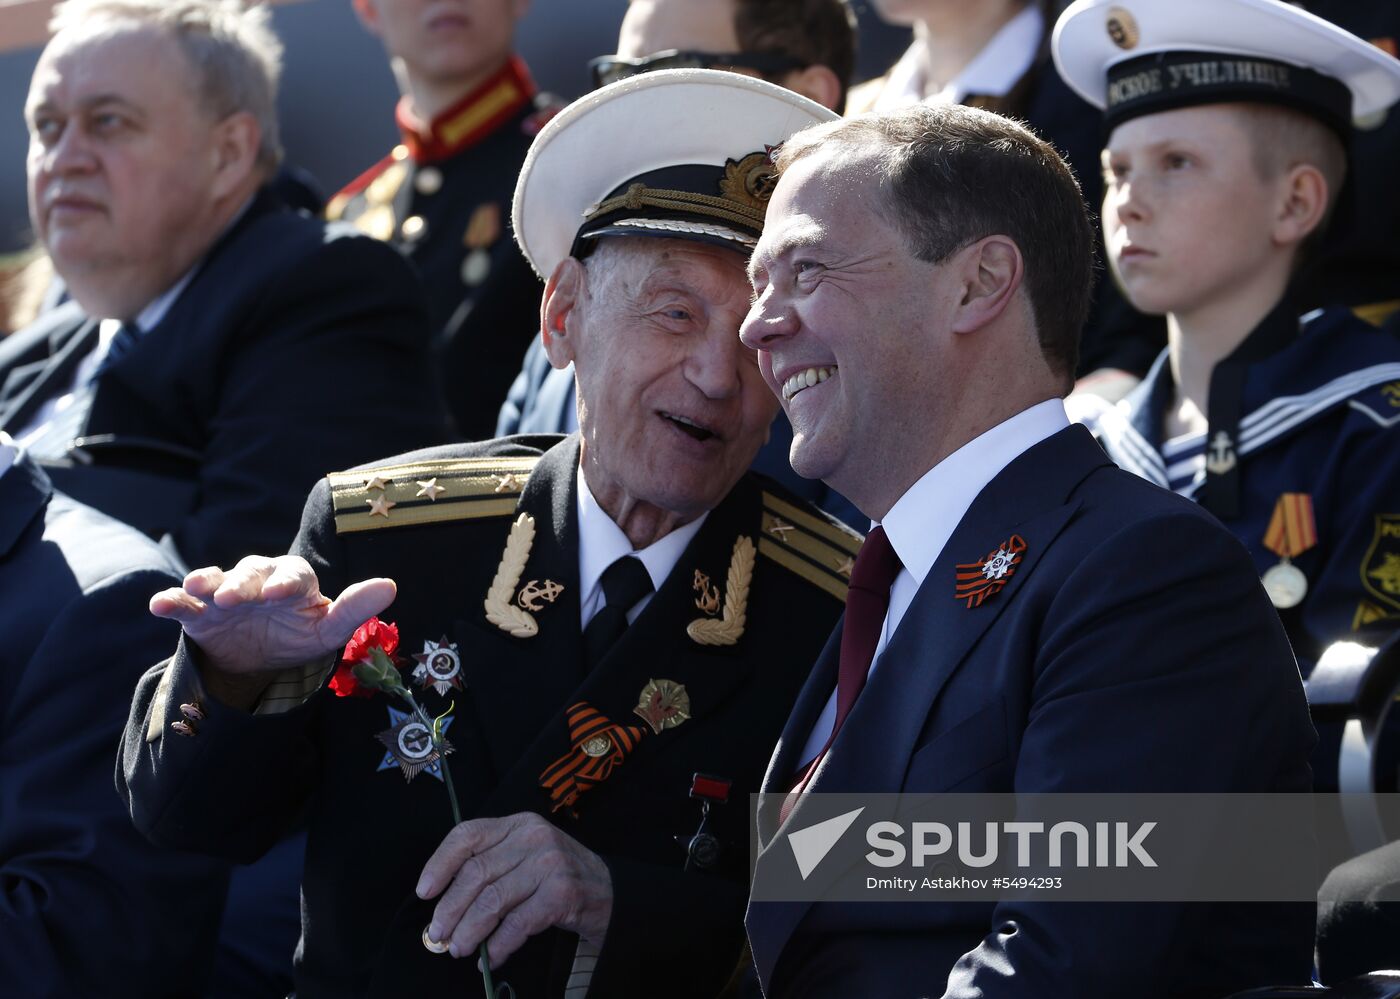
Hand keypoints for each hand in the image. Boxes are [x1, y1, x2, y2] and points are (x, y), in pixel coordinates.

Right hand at [150, 555, 396, 676]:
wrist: (261, 658)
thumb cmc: (300, 634)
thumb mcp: (328, 629)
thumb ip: (356, 608)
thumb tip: (390, 585)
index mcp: (293, 580)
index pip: (293, 575)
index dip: (286, 583)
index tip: (279, 594)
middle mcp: (258, 579)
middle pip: (249, 574)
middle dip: (242, 583)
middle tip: (233, 597)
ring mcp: (225, 593)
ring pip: (214, 579)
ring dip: (206, 582)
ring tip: (198, 590)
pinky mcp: (199, 611)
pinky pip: (183, 601)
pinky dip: (171, 600)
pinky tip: (160, 604)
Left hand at [416, 812, 613, 967]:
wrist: (609, 893)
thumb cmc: (556, 878)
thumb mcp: (524, 857)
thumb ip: (490, 867)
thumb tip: (443, 905)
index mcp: (518, 823)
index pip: (468, 834)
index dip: (440, 863)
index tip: (423, 892)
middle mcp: (534, 837)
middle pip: (476, 872)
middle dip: (450, 908)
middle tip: (438, 934)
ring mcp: (550, 864)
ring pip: (493, 900)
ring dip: (470, 931)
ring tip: (459, 949)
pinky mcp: (562, 894)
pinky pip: (518, 924)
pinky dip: (499, 946)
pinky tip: (492, 957)